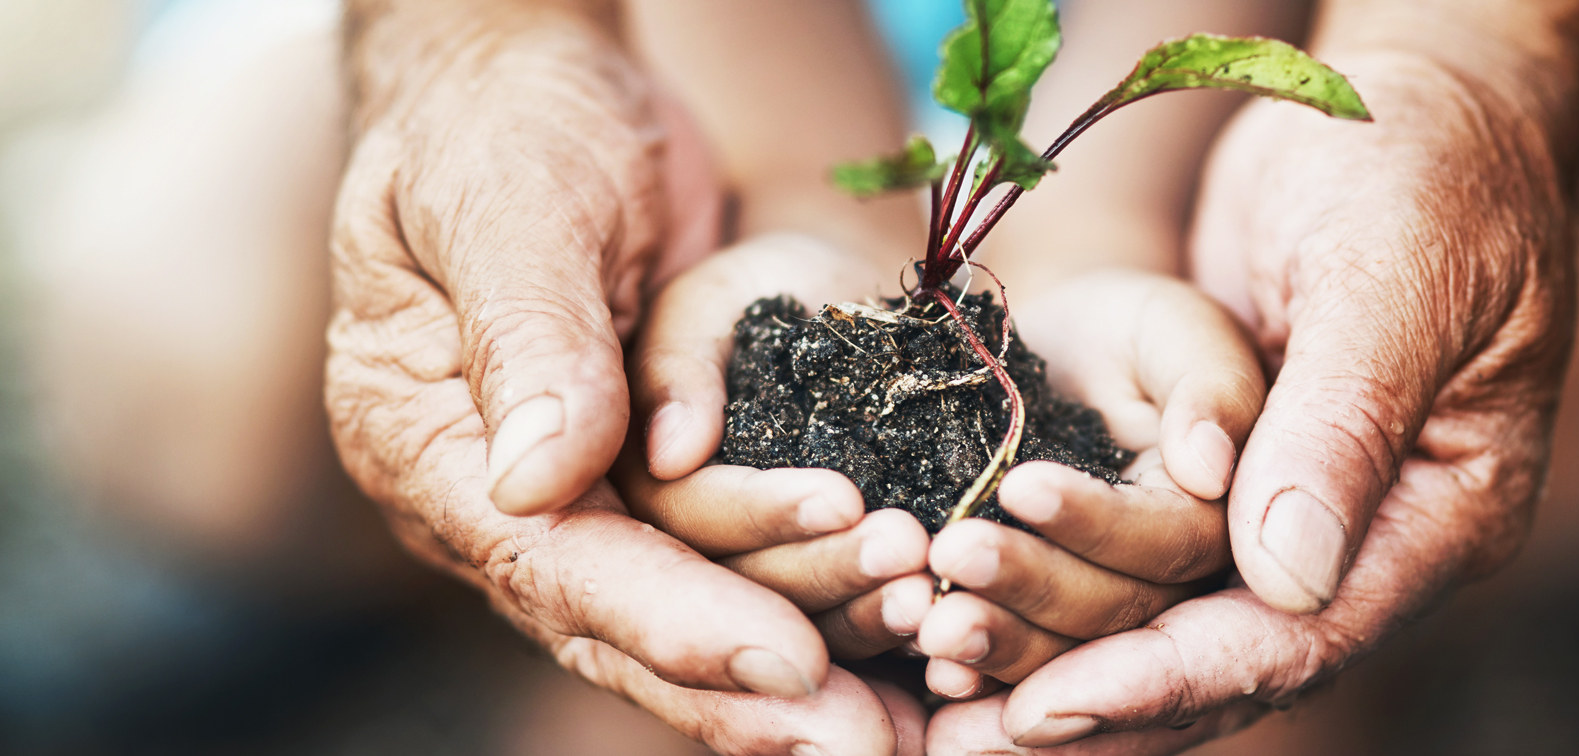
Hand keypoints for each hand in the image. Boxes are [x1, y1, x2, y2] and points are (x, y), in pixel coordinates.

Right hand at [327, 5, 918, 751]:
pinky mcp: (651, 482)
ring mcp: (579, 498)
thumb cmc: (507, 125)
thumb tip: (543, 480)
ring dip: (805, 657)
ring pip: (690, 611)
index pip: (556, 563)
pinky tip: (903, 655)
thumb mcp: (512, 204)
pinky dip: (814, 606)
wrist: (534, 88)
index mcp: (433, 448)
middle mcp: (501, 500)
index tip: (786, 665)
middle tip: (870, 745)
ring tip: (917, 702)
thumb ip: (528, 336)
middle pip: (625, 626)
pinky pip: (733, 564)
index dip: (673, 620)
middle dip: (749, 690)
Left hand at [927, 48, 1578, 751]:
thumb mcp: (1395, 276)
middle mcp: (1372, 539)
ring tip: (942, 690)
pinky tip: (969, 619)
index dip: (1170, 678)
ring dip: (1060, 659)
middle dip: (1096, 700)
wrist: (1413, 105)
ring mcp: (1301, 512)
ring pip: (1175, 626)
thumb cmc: (1425, 168)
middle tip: (962, 737)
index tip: (1050, 709)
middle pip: (1227, 663)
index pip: (1300, 635)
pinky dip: (1062, 593)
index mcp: (1443, 513)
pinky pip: (1146, 562)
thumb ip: (1344, 422)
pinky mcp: (1232, 479)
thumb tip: (1285, 576)